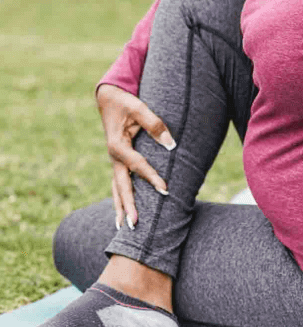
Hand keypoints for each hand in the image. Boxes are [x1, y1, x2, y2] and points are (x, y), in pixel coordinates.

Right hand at [96, 84, 175, 229]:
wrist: (108, 98)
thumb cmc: (125, 102)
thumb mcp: (138, 108)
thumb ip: (155, 124)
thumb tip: (171, 144)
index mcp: (117, 145)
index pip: (137, 165)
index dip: (151, 178)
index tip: (165, 190)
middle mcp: (114, 157)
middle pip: (121, 186)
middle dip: (128, 205)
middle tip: (135, 225)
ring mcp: (114, 161)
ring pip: (117, 189)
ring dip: (121, 208)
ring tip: (124, 228)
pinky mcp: (118, 162)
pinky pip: (118, 184)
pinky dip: (120, 199)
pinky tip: (122, 213)